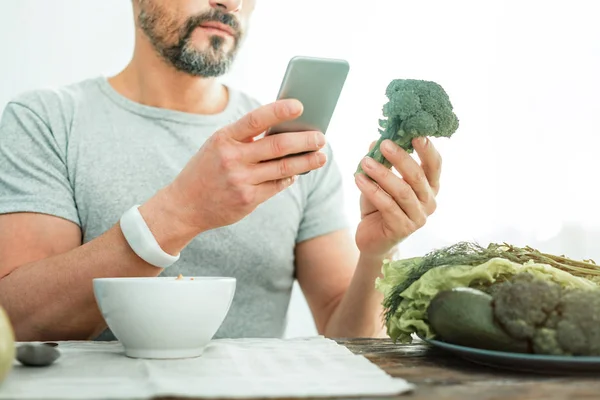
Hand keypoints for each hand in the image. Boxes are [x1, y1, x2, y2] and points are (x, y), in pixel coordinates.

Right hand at [164, 98, 326, 232]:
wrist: (184, 205)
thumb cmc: (207, 169)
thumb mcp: (217, 146)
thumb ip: (246, 138)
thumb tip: (285, 131)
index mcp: (224, 138)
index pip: (255, 119)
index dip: (279, 111)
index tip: (300, 105)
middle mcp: (232, 158)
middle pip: (277, 146)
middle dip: (304, 141)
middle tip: (321, 137)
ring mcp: (240, 180)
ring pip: (283, 169)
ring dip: (306, 162)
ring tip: (321, 157)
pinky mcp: (248, 199)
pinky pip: (277, 186)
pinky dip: (289, 178)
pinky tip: (297, 173)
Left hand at [354, 137, 441, 257]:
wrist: (372, 239)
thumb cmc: (379, 207)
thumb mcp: (380, 181)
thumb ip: (382, 162)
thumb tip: (376, 140)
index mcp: (429, 187)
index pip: (434, 165)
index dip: (427, 149)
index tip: (415, 133)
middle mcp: (429, 202)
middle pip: (417, 176)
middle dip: (400, 158)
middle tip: (384, 144)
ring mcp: (418, 217)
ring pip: (403, 191)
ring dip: (383, 174)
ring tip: (365, 161)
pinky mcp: (403, 228)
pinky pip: (388, 206)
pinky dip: (372, 190)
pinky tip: (358, 179)